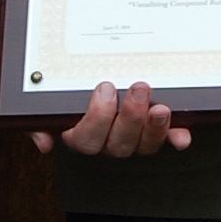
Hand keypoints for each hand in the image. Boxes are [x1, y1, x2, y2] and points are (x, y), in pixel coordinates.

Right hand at [35, 80, 192, 158]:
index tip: (103, 89)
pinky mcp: (154, 131)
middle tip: (138, 88)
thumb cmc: (64, 92)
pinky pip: (166, 140)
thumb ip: (37, 120)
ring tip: (161, 107)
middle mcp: (107, 142)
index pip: (86, 140)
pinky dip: (175, 137)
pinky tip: (183, 135)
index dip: (97, 118)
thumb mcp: (43, 104)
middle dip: (130, 117)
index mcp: (80, 135)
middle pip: (118, 144)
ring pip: (143, 145)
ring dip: (154, 128)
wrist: (90, 76)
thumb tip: (43, 142)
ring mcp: (133, 139)